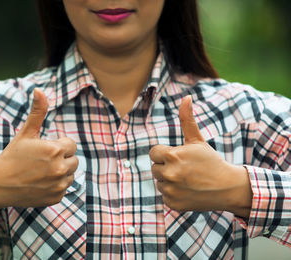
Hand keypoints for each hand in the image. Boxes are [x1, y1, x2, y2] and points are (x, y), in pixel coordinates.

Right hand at [0, 89, 77, 216]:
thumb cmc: (12, 156)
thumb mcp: (25, 133)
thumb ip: (37, 112)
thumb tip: (39, 90)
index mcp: (55, 149)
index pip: (71, 144)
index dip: (58, 145)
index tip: (43, 150)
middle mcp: (60, 168)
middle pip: (73, 160)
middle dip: (61, 159)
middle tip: (41, 162)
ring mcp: (59, 185)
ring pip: (70, 175)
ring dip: (60, 173)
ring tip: (40, 172)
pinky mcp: (56, 198)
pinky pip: (64, 188)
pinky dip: (55, 186)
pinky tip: (39, 184)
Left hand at [149, 96, 251, 216]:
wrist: (228, 187)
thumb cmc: (210, 161)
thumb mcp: (197, 140)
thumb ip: (187, 120)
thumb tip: (186, 97)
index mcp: (172, 156)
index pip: (154, 153)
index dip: (166, 154)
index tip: (179, 157)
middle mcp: (169, 174)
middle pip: (155, 168)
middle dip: (167, 167)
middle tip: (186, 169)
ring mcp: (170, 191)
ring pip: (159, 183)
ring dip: (169, 181)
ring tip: (188, 180)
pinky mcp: (173, 204)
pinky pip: (165, 196)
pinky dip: (174, 195)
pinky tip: (188, 191)